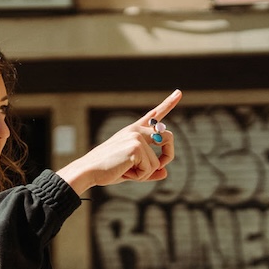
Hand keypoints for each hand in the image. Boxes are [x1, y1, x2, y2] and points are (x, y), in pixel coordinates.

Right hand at [57, 90, 180, 193]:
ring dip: (145, 173)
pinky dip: (140, 176)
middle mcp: (137, 130)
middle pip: (169, 138)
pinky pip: (150, 168)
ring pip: (158, 161)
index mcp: (134, 131)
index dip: (168, 103)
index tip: (179, 92)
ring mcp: (136, 136)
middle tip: (157, 168)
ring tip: (126, 171)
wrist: (89, 171)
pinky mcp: (136, 145)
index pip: (154, 115)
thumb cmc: (107, 170)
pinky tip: (124, 171)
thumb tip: (165, 173)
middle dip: (168, 156)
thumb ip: (149, 171)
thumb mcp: (131, 170)